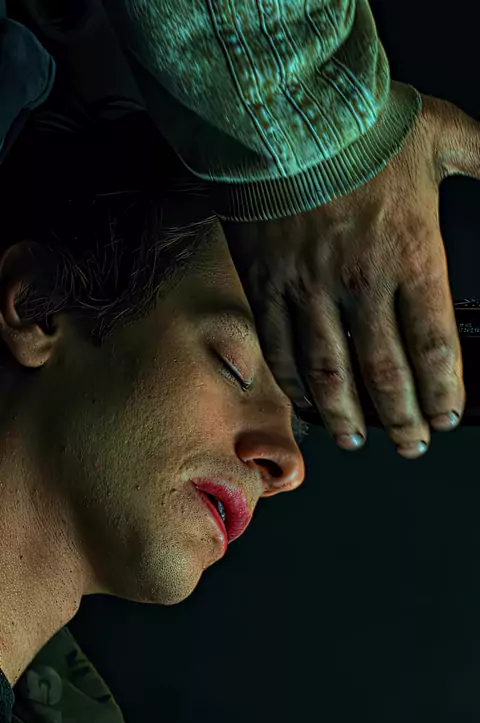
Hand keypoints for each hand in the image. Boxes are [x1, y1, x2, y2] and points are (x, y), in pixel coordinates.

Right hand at [222, 91, 479, 458]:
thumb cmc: (364, 123)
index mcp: (411, 255)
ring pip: (329, 374)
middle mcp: (361, 284)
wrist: (283, 108)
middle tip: (410, 445)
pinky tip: (307, 407)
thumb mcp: (446, 136)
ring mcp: (309, 290)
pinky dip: (294, 386)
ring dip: (346, 417)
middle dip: (401, 419)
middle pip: (385, 373)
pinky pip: (280, 350)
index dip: (443, 394)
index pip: (434, 347)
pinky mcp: (267, 285)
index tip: (445, 418)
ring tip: (356, 441)